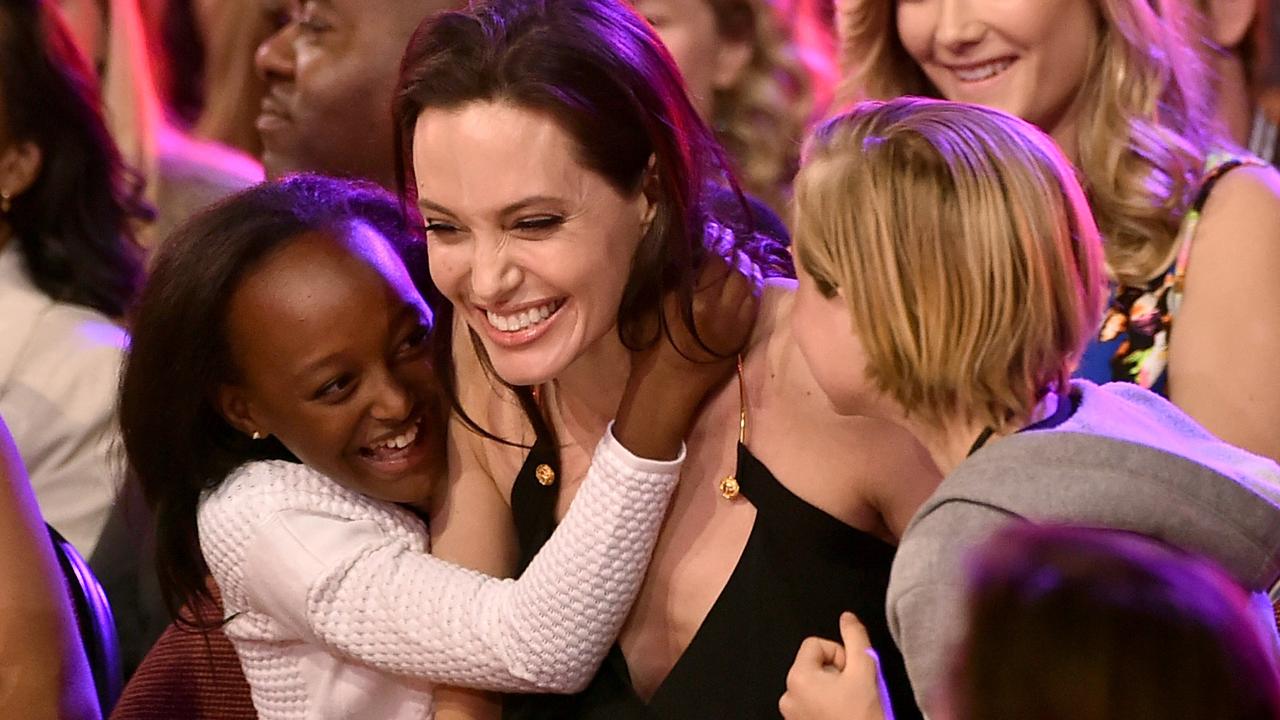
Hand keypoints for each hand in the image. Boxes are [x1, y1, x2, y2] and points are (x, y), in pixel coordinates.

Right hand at [614, 253, 761, 458]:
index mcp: (696, 299)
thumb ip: (670, 283)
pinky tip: (737, 295)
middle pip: (735, 272)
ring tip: (730, 276)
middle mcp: (721, 309)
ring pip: (748, 288)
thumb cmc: (652, 349)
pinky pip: (752, 307)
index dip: (710, 253)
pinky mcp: (742, 336)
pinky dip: (747, 296)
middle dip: (729, 264)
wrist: (668, 387)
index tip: (705, 252)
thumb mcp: (652, 309)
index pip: (714, 262)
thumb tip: (683, 260)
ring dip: (740, 278)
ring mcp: (735, 324)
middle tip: (719, 262)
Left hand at [779, 612, 893, 719]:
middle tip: (854, 690)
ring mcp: (792, 714)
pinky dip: (829, 705)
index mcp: (798, 677)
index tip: (852, 672)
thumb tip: (848, 618)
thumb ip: (856, 638)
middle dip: (837, 672)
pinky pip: (813, 704)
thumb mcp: (865, 670)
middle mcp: (789, 695)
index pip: (815, 644)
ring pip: (816, 685)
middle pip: (815, 664)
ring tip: (851, 704)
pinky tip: (844, 714)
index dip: (839, 654)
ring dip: (835, 689)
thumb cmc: (862, 716)